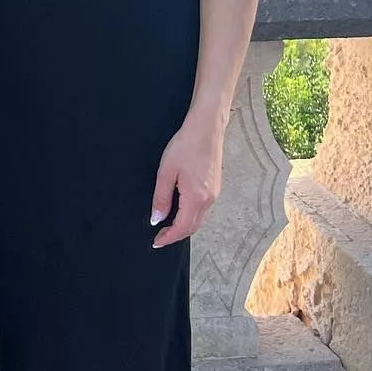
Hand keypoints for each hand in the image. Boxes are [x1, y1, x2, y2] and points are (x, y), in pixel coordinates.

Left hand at [150, 111, 224, 248]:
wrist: (206, 128)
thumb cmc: (185, 146)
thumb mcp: (166, 172)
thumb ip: (161, 198)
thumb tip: (157, 218)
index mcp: (196, 197)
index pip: (182, 228)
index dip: (168, 237)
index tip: (156, 242)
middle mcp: (208, 199)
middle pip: (193, 227)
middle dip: (176, 235)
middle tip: (159, 237)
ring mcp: (214, 193)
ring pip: (199, 220)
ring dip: (184, 227)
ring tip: (167, 226)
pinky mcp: (215, 187)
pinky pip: (204, 210)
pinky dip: (192, 217)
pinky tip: (180, 212)